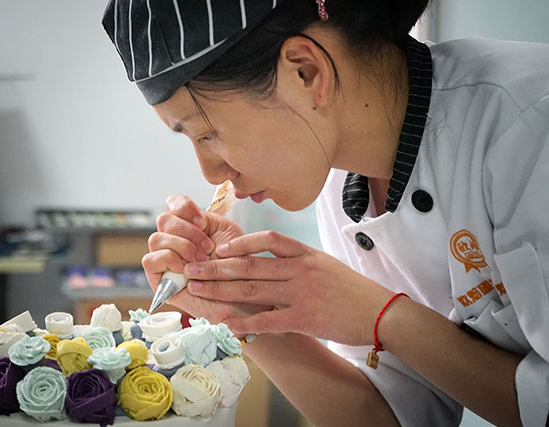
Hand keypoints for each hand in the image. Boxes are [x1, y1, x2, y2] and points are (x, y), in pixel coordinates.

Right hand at [142, 194, 270, 322]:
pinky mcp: (158, 279)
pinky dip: (168, 260)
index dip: (185, 207)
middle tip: (207, 248)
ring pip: (156, 238)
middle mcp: (174, 240)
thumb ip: (209, 219)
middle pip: (164, 219)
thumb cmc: (238, 267)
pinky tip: (186, 270)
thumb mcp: (229, 235)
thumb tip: (191, 217)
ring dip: (181, 247)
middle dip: (188, 232)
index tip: (203, 223)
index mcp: (191, 226)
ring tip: (200, 262)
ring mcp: (165, 259)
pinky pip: (150, 260)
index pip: (174, 203)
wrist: (242, 297)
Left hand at [183, 230, 394, 345]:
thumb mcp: (325, 265)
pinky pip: (268, 320)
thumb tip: (268, 263)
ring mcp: (302, 293)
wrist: (381, 312)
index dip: (241, 243)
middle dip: (216, 268)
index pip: (268, 240)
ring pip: (252, 290)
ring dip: (220, 291)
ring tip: (197, 291)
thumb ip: (297, 262)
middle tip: (191, 270)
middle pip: (250, 266)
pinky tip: (226, 324)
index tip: (220, 250)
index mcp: (306, 254)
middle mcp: (301, 269)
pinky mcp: (305, 318)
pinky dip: (244, 323)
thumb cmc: (351, 290)